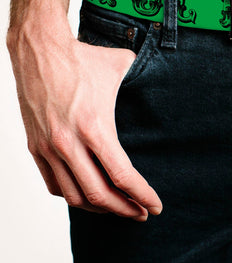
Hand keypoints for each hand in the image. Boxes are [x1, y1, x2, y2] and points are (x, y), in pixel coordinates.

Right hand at [7, 17, 162, 221]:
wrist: (38, 48)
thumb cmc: (83, 58)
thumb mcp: (123, 67)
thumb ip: (145, 82)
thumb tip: (166, 85)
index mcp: (95, 127)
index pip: (123, 176)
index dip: (142, 196)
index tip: (156, 206)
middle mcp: (69, 143)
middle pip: (100, 194)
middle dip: (125, 210)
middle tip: (142, 213)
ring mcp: (48, 147)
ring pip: (74, 196)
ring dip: (99, 208)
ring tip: (118, 207)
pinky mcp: (34, 146)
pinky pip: (53, 184)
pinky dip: (73, 195)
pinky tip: (88, 194)